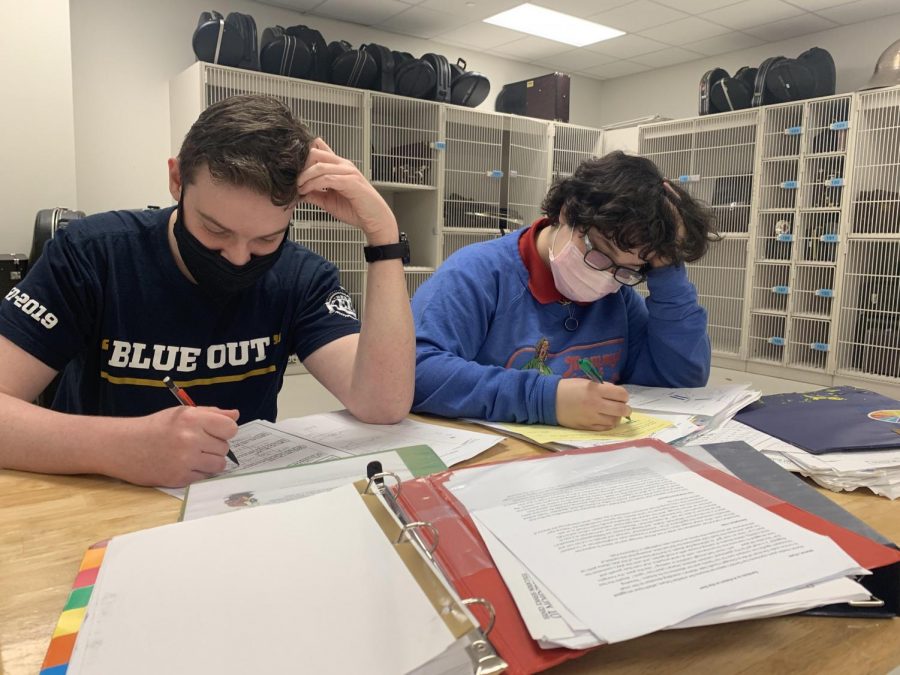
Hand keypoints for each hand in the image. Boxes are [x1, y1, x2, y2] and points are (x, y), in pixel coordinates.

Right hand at [115, 406, 239, 487]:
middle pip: (225, 448)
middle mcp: (190, 440)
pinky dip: (198, 472)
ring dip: (211, 461)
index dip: (226, 430)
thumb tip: (235, 415)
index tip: (217, 432)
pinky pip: (204, 477)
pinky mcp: (179, 478)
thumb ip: (211, 413)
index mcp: (192, 419)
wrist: (124, 446)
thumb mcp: (182, 413)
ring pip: (219, 465)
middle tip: (199, 444)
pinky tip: (185, 465)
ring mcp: (185, 461)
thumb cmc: (156, 427)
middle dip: (216, 446)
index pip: (230, 428)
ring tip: (195, 455)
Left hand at [297, 138, 398, 244]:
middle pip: (315, 153)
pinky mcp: (351, 181)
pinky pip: (327, 178)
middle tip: (291, 179)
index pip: (318, 150)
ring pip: (319, 166)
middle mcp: (343, 164)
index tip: (290, 171)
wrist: (374, 220)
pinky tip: (305, 191)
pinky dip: (313, 184)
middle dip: (300, 166)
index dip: (302, 158)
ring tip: (297, 187)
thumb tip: (297, 191)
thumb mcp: (328, 201)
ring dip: (305, 177)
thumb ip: (314, 193)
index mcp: (338, 166)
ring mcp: (348, 171)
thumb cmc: (355, 209)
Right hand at [555, 379, 630, 430]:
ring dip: (617, 417)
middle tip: (624, 408)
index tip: (622, 397)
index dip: (624, 396)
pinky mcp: (586, 426)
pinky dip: (608, 424)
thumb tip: (616, 395)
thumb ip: (602, 387)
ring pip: (614, 421)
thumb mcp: (586, 382)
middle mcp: (595, 404)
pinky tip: (605, 419)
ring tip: (613, 414)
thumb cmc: (568, 388)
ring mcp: (591, 417)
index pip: (621, 394)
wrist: (549, 400)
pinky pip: (604, 428)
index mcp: (595, 390)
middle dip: (626, 408)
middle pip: (621, 409)